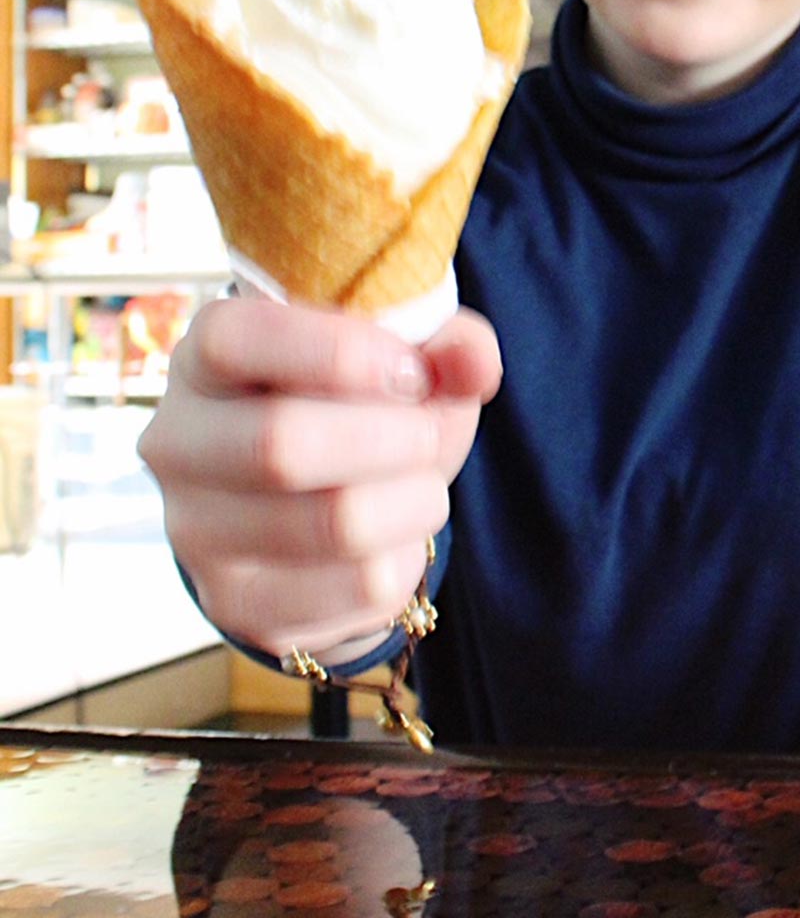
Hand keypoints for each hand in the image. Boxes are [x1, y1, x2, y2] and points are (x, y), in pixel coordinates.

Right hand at [138, 297, 500, 659]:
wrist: (329, 498)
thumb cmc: (362, 402)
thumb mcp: (405, 356)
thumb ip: (449, 344)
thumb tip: (474, 363)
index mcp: (206, 358)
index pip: (233, 340)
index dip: (335, 350)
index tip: (409, 369)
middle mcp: (177, 443)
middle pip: (280, 447)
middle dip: (393, 437)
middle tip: (428, 433)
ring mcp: (195, 533)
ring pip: (334, 524)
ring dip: (415, 499)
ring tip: (421, 482)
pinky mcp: (238, 606)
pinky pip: (360, 588)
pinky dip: (407, 557)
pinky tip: (395, 534)